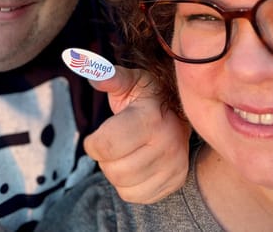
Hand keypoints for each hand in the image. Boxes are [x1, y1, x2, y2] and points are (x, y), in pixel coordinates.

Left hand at [84, 66, 190, 203]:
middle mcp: (167, 143)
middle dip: (104, 158)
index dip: (92, 143)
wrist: (180, 110)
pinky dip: (128, 185)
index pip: (106, 146)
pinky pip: (136, 196)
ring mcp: (174, 165)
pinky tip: (135, 165)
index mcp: (150, 117)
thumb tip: (94, 75)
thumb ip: (109, 78)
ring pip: (123, 185)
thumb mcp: (129, 81)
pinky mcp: (176, 180)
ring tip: (126, 152)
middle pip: (113, 170)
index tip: (96, 135)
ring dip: (116, 171)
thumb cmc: (147, 95)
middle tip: (114, 143)